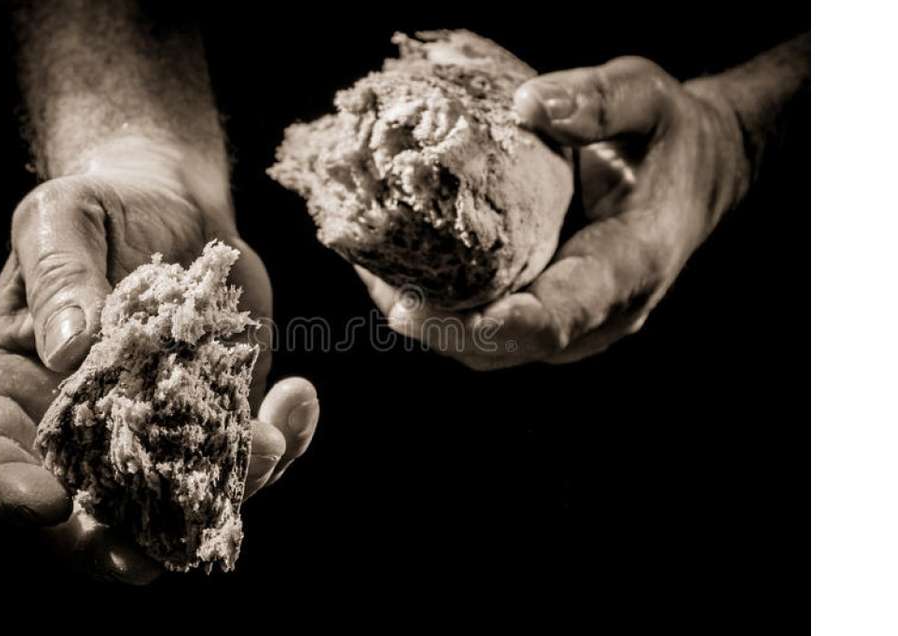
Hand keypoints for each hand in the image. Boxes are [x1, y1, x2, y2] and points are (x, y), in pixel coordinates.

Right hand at [0, 140, 320, 582]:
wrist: (171, 206)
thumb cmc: (98, 206)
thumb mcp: (62, 216)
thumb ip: (60, 274)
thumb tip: (67, 348)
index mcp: (15, 387)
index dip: (9, 489)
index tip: (46, 503)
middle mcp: (80, 428)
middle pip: (80, 511)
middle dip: (111, 545)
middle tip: (146, 562)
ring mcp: (153, 433)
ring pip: (177, 499)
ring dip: (222, 493)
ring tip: (267, 444)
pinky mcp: (215, 421)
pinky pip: (243, 459)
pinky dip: (278, 444)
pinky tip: (298, 398)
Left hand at [357, 56, 745, 368]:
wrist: (693, 176)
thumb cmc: (668, 138)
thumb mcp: (650, 98)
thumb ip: (602, 99)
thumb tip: (528, 104)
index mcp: (629, 265)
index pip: (562, 314)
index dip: (502, 325)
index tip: (443, 316)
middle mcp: (599, 312)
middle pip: (509, 347)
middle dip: (443, 331)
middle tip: (386, 293)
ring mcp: (571, 323)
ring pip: (490, 350)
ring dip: (431, 323)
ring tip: (376, 281)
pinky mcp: (544, 313)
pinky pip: (486, 327)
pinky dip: (440, 309)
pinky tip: (393, 273)